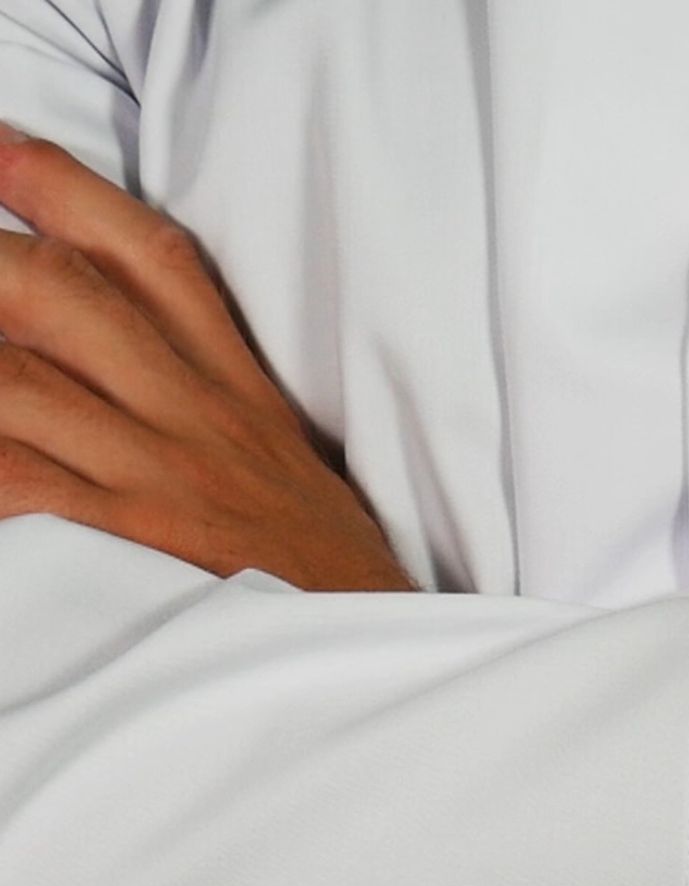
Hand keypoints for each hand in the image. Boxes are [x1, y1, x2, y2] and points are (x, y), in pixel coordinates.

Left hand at [0, 128, 417, 591]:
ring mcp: (159, 478)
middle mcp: (195, 418)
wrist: (371, 652)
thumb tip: (126, 356)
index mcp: (237, 390)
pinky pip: (19, 484)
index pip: (153, 260)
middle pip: (65, 293)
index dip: (66, 189)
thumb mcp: (290, 462)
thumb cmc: (322, 571)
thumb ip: (218, 400)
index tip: (0, 149)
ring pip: (17, 379)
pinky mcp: (132, 544)